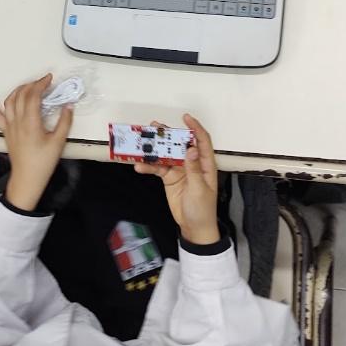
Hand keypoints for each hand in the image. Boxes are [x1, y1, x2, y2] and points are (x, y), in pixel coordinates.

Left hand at [0, 74, 73, 211]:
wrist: (27, 178)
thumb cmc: (44, 162)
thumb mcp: (59, 142)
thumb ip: (64, 122)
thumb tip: (68, 105)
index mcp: (31, 123)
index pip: (33, 96)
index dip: (41, 84)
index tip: (49, 78)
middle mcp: (18, 121)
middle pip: (21, 95)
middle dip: (32, 84)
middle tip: (43, 82)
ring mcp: (9, 126)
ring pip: (10, 102)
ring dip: (18, 90)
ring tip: (28, 85)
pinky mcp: (6, 132)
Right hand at [135, 114, 220, 244]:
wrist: (194, 227)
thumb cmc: (202, 209)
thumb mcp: (199, 189)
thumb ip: (194, 169)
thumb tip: (190, 149)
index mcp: (205, 164)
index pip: (201, 141)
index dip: (195, 128)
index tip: (185, 118)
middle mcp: (192, 164)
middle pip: (180, 144)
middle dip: (168, 135)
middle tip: (155, 126)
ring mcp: (180, 170)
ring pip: (166, 154)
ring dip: (155, 148)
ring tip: (143, 141)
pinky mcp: (169, 178)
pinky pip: (158, 168)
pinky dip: (149, 166)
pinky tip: (139, 165)